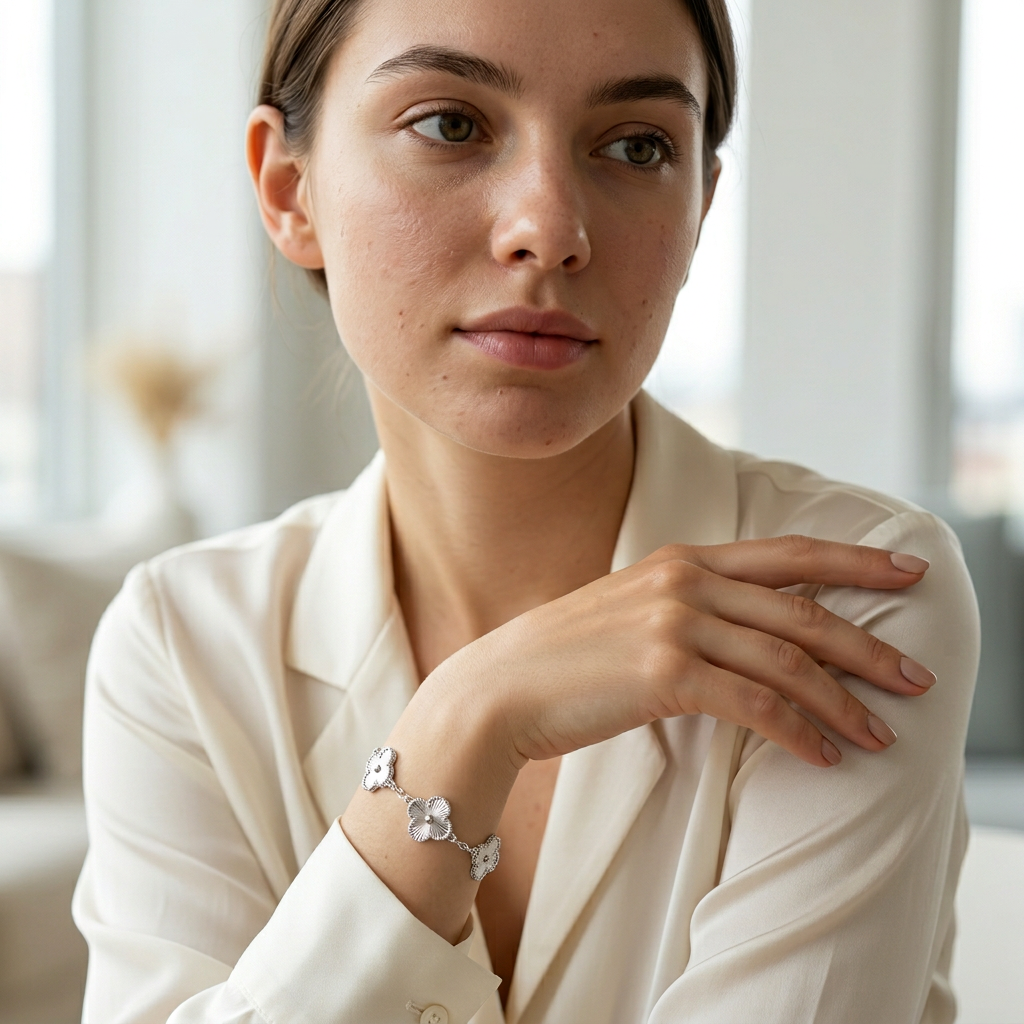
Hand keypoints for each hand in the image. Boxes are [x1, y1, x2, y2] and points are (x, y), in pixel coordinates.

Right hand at [431, 535, 934, 768]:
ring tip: (881, 734)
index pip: (787, 554)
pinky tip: (824, 754)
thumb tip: (747, 636)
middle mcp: (685, 583)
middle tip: (917, 677)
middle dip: (868, 645)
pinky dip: (799, 731)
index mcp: (680, 561)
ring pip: (788, 661)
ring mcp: (675, 624)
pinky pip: (756, 704)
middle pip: (802, 611)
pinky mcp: (665, 673)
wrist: (500, 688)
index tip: (906, 571)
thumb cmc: (563, 659)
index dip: (853, 561)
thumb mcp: (630, 612)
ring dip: (844, 702)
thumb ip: (687, 608)